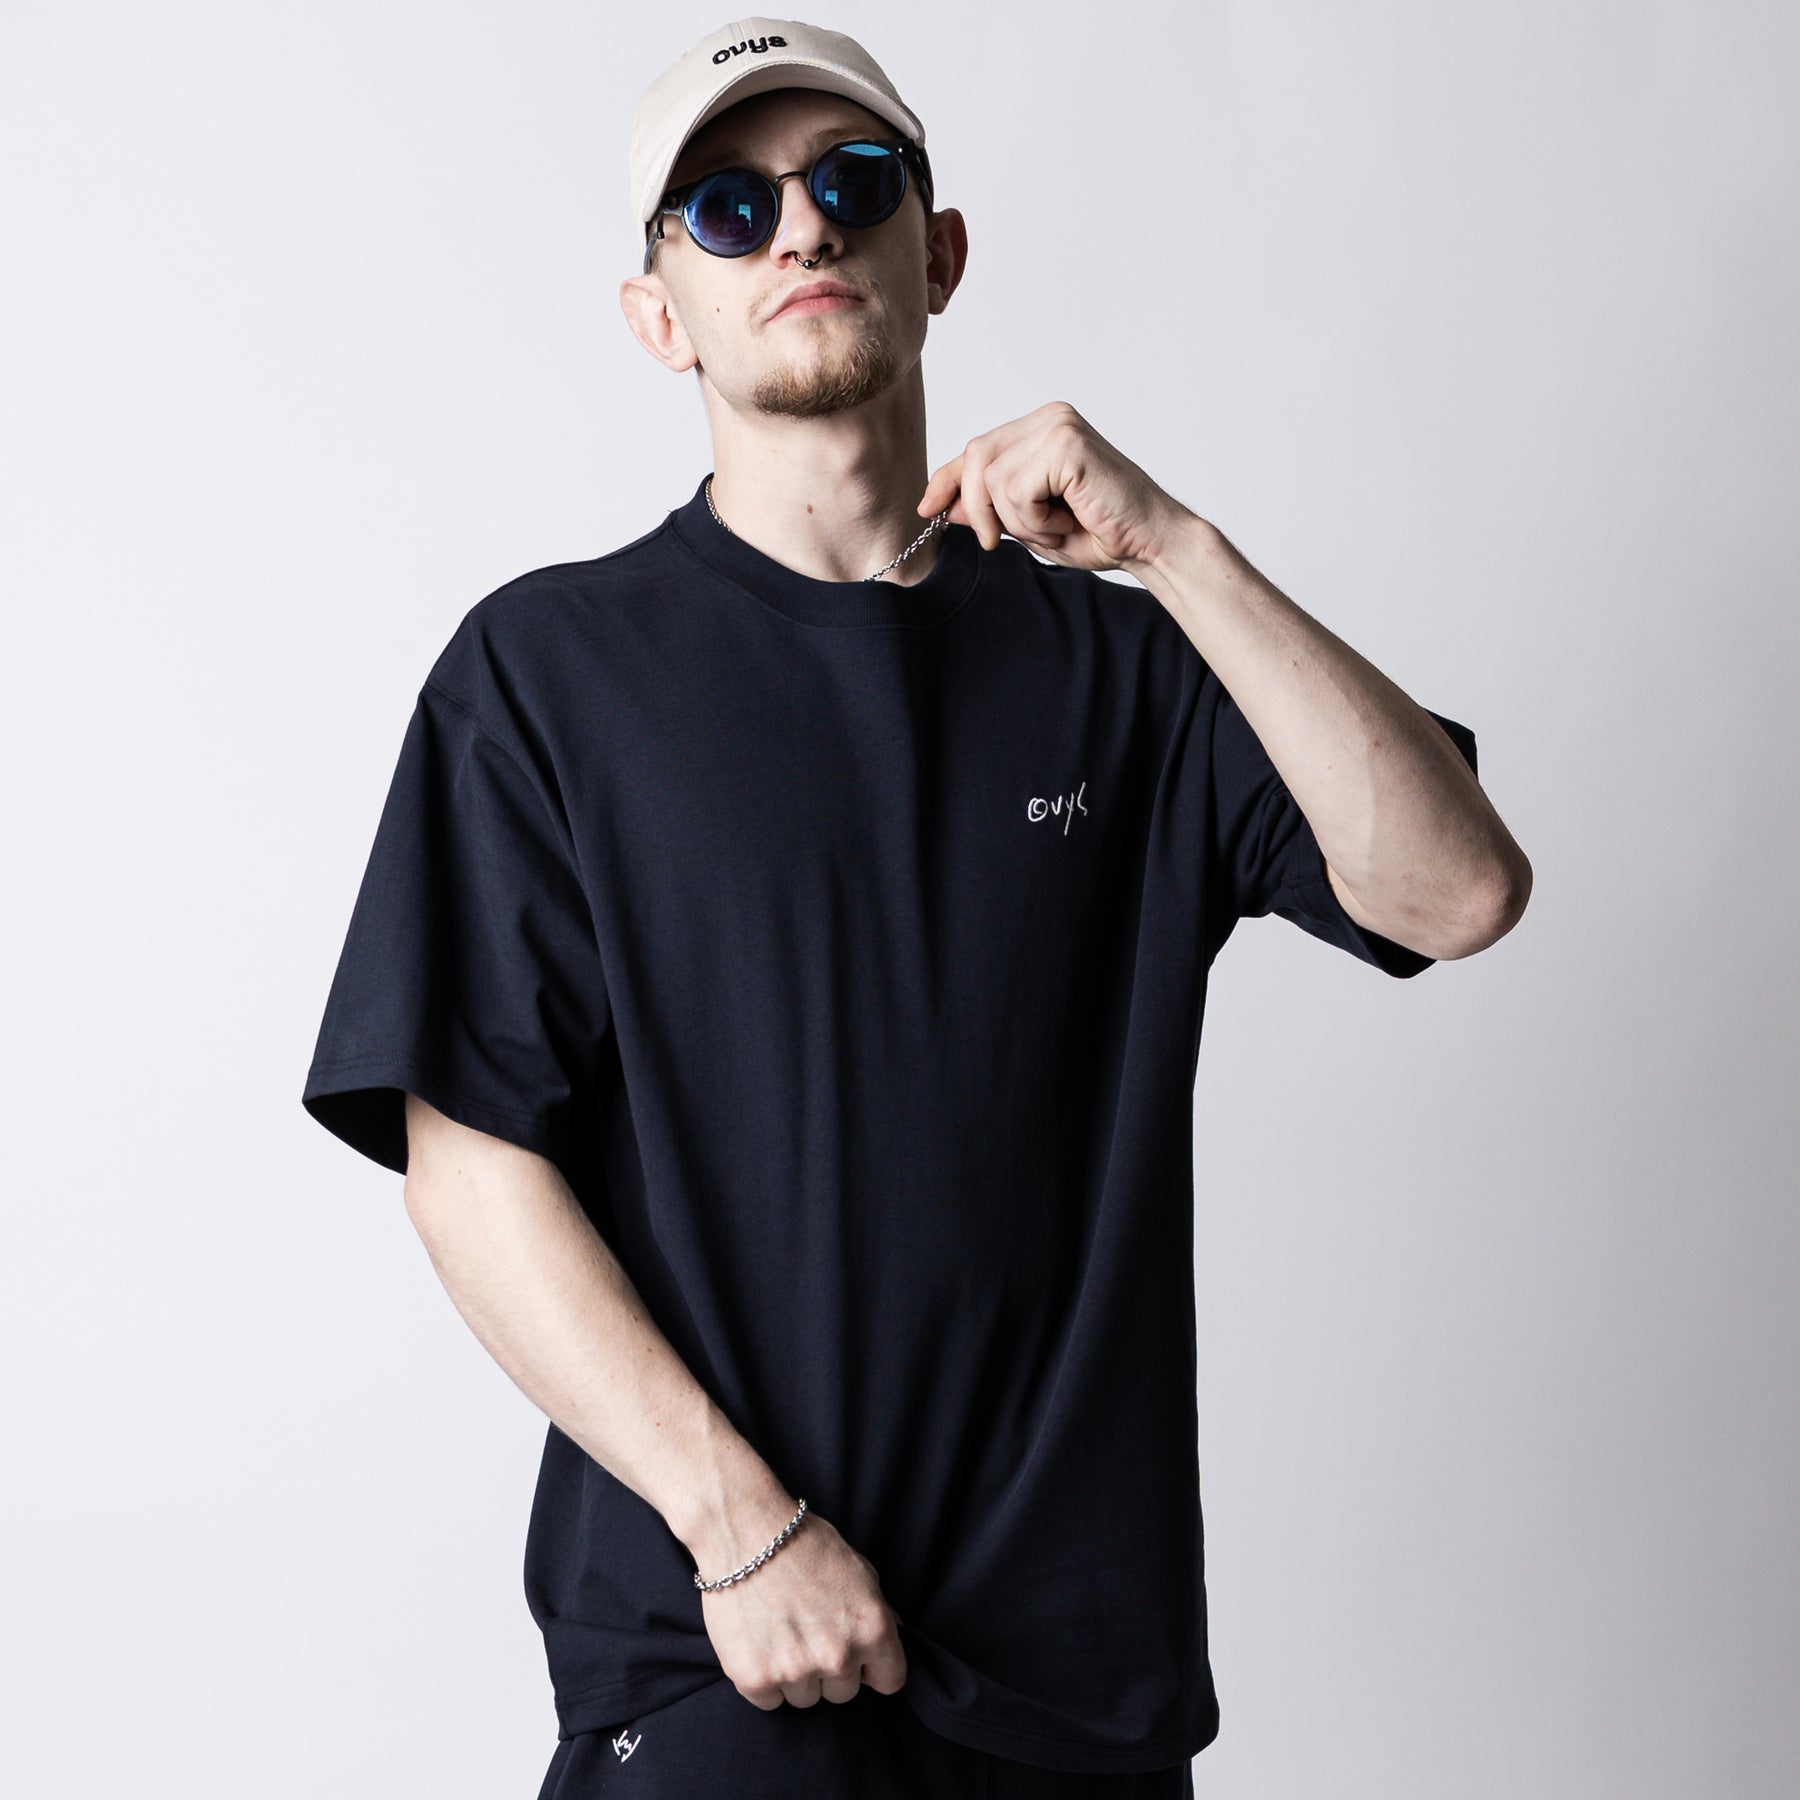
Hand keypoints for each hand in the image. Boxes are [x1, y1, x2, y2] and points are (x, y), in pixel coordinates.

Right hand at [696, 1505, 907, 1710]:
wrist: (743, 1530)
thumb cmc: (802, 1542)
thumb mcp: (857, 1568)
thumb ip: (879, 1608)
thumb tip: (895, 1632)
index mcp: (872, 1628)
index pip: (890, 1680)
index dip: (873, 1667)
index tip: (858, 1657)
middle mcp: (838, 1656)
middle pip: (844, 1693)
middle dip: (830, 1669)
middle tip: (808, 1631)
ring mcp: (796, 1671)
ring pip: (805, 1698)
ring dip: (796, 1675)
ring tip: (780, 1632)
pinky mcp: (755, 1680)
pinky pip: (769, 1700)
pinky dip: (763, 1679)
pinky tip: (758, 1642)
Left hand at [917, 400, 1188, 573]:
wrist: (1151, 543)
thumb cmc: (1101, 533)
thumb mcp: (1032, 526)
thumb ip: (993, 510)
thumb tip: (945, 507)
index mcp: (1041, 429)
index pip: (978, 449)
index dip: (947, 479)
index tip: (926, 508)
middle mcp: (1049, 418)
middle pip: (975, 457)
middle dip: (977, 508)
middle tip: (996, 542)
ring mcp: (1058, 426)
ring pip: (992, 479)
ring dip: (1016, 521)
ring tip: (1053, 528)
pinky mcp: (1066, 444)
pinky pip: (1016, 490)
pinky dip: (1034, 520)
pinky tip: (1066, 521)